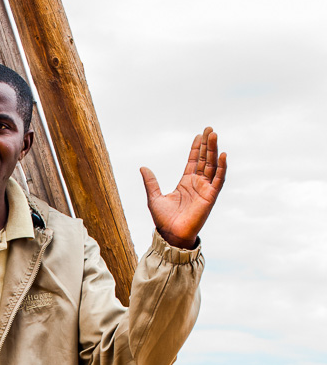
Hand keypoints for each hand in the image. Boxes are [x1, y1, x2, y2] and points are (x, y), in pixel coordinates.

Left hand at [140, 128, 225, 248]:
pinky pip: (219, 179)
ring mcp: (205, 189)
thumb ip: (151, 182)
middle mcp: (197, 184)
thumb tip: (143, 167)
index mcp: (185, 183)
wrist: (171, 235)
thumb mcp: (154, 198)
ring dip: (214, 150)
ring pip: (212, 165)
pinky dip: (221, 167)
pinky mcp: (210, 196)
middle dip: (207, 144)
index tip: (199, 135)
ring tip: (214, 135)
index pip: (193, 161)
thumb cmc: (163, 220)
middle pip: (204, 159)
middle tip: (209, 129)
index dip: (196, 148)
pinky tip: (222, 155)